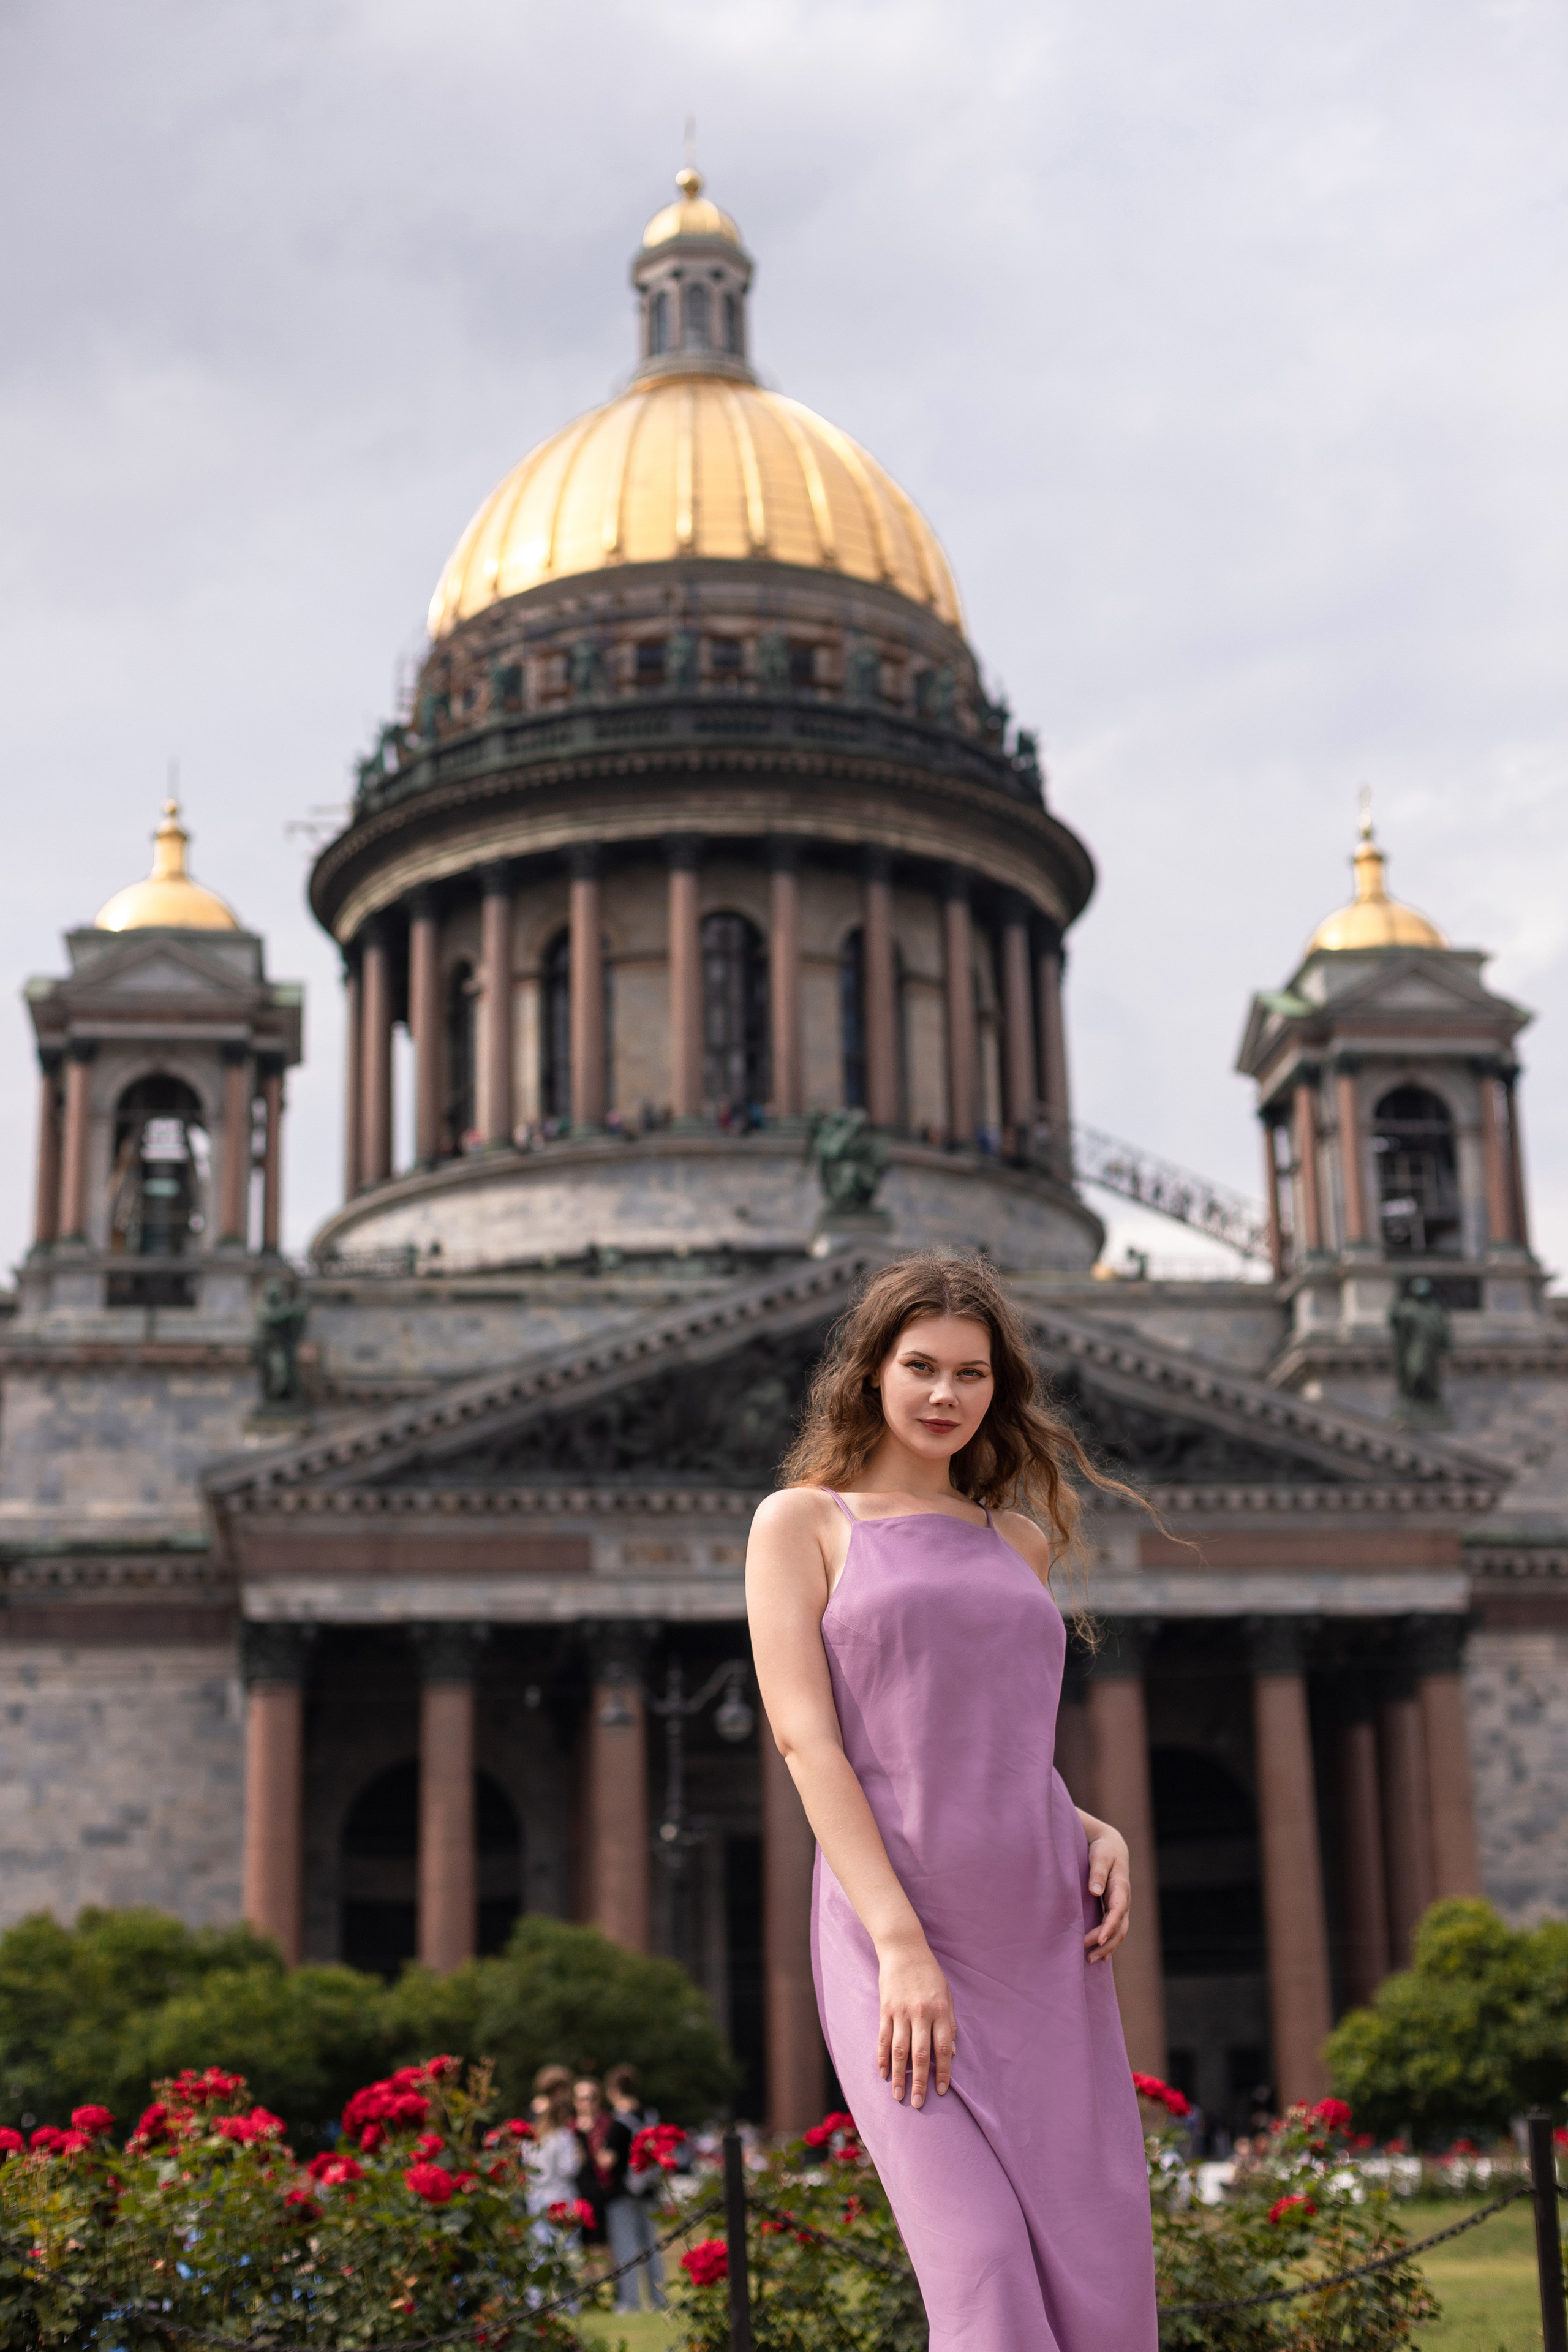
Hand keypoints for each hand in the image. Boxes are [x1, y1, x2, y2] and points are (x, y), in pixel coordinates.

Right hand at [876, 1934, 955, 2107]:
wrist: (904, 1949)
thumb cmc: (929, 1974)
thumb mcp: (947, 1995)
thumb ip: (949, 2024)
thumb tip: (952, 2053)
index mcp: (940, 2011)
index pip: (943, 2049)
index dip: (943, 2072)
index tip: (941, 2091)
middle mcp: (921, 2014)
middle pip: (920, 2055)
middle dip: (920, 2082)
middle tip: (918, 2104)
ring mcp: (901, 2012)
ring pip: (899, 2050)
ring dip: (899, 2076)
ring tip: (898, 2096)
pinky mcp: (885, 2008)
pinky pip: (883, 2037)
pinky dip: (882, 2057)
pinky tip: (882, 2073)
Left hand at [1083, 1823, 1130, 1961]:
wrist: (1113, 1846)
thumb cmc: (1104, 1850)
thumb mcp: (1100, 1856)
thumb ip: (1097, 1872)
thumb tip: (1095, 1892)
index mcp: (1121, 1887)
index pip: (1118, 1911)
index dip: (1109, 1927)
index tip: (1098, 1940)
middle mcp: (1124, 1900)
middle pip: (1119, 1927)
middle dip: (1106, 1944)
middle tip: (1089, 1957)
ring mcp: (1121, 1906)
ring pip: (1118, 1932)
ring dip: (1107, 1947)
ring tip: (1091, 1960)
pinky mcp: (1115, 1908)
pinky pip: (1115, 1929)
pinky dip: (1109, 1943)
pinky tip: (1101, 1955)